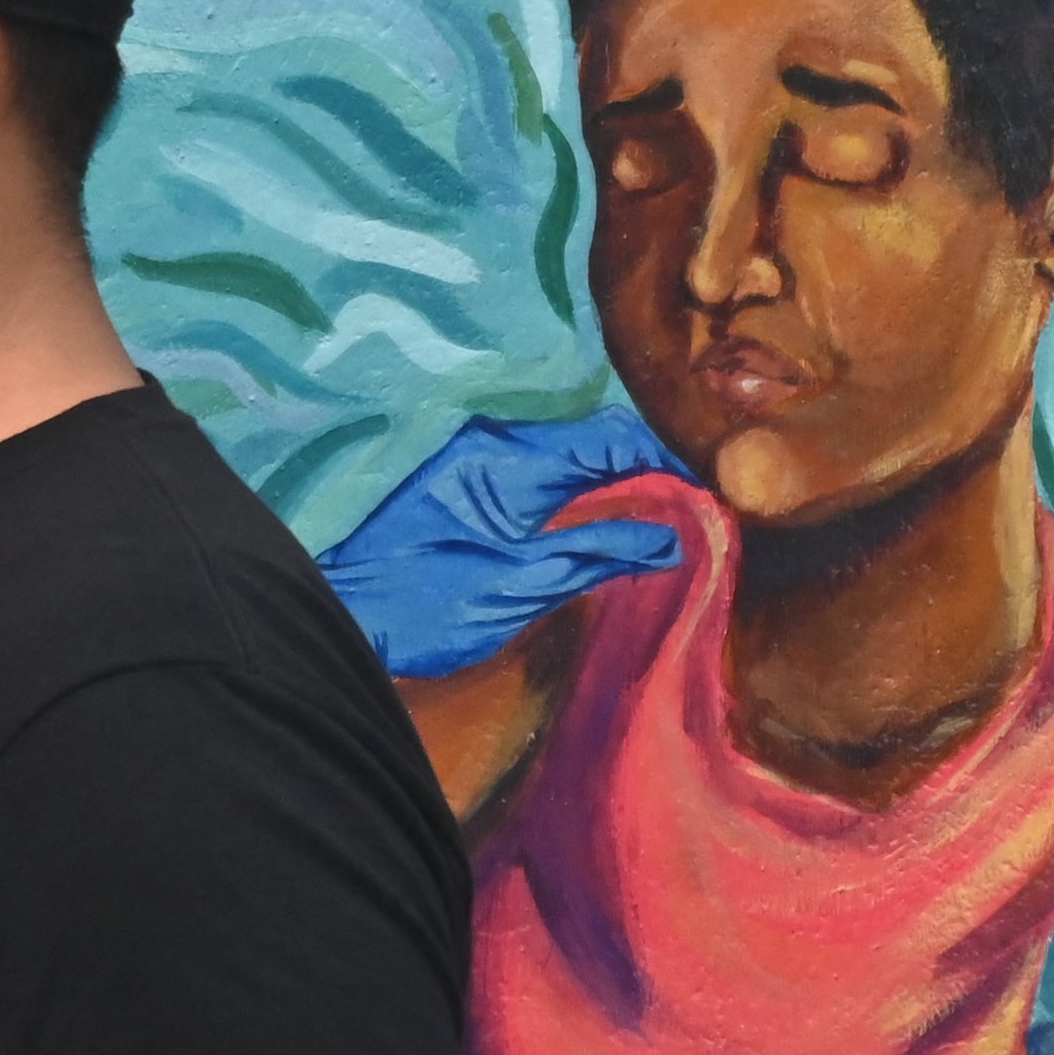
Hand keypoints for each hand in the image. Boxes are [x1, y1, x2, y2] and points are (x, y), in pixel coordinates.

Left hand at [315, 405, 697, 678]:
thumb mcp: (522, 587)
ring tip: (665, 518)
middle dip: (652, 469)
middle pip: (597, 438)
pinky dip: (584, 491)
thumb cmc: (423, 607)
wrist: (341, 617)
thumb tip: (673, 538)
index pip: (613, 438)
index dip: (670, 462)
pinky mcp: (470, 480)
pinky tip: (607, 521)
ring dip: (619, 480)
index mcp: (512, 459)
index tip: (712, 496)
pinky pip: (545, 469)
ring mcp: (480, 457)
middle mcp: (497, 443)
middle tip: (698, 511)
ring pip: (573, 452)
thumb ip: (599, 553)